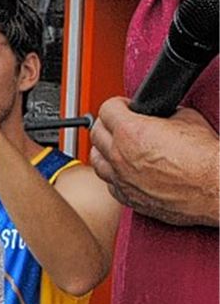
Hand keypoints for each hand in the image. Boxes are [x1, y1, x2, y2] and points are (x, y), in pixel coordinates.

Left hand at [90, 97, 218, 225]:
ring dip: (104, 150)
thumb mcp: (187, 119)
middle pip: (96, 133)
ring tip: (117, 146)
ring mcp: (122, 180)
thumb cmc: (206, 160)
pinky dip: (114, 174)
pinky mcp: (129, 198)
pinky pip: (109, 183)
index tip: (124, 107)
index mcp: (131, 133)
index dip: (117, 105)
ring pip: (96, 160)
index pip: (107, 109)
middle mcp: (121, 157)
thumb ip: (163, 114)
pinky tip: (125, 170)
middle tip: (118, 124)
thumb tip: (158, 115)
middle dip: (107, 125)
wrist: (217, 190)